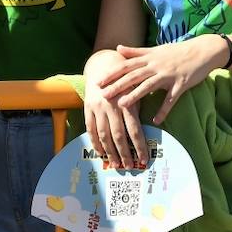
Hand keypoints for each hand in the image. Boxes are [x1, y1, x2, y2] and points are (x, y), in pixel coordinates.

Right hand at [84, 49, 147, 168]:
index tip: (144, 159)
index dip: (139, 146)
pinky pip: (90, 128)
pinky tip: (100, 153)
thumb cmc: (125, 79)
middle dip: (125, 153)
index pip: (134, 129)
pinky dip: (95, 142)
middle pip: (118, 135)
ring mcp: (98, 107)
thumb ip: (137, 109)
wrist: (103, 64)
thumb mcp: (135, 91)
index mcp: (127, 102)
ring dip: (109, 152)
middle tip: (130, 167)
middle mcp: (112, 106)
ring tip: (115, 164)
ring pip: (103, 134)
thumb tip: (142, 132)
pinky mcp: (88, 108)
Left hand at [100, 36, 226, 124]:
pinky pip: (171, 99)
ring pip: (149, 86)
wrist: (202, 50)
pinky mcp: (181, 84)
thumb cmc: (177, 51)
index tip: (98, 81)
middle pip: (134, 76)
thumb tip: (118, 48)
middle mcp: (156, 65)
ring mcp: (169, 75)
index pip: (127, 65)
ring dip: (136, 96)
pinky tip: (156, 121)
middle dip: (118, 85)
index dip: (112, 73)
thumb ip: (136, 51)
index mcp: (149, 58)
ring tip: (122, 106)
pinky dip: (164, 110)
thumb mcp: (155, 49)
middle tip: (104, 95)